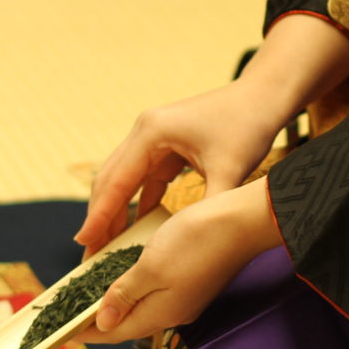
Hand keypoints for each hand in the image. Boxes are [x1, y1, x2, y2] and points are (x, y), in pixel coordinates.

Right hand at [74, 81, 286, 257]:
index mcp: (151, 133)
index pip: (117, 181)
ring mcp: (153, 137)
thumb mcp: (230, 170)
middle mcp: (144, 131)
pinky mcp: (166, 145)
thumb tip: (194, 245)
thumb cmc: (248, 124)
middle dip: (99, 217)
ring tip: (105, 246)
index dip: (100, 215)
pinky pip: (144, 178)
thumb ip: (209, 206)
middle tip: (88, 253)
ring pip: (125, 180)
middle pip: (110, 179)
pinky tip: (135, 228)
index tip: (83, 242)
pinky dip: (138, 202)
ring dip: (116, 211)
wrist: (265, 95)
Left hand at [74, 178, 281, 344]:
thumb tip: (103, 322)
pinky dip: (134, 284)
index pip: (114, 332)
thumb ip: (125, 294)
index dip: (85, 333)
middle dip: (98, 317)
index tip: (61, 333)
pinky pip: (155, 289)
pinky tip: (124, 271)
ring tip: (90, 290)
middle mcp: (174, 311)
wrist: (244, 220)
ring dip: (115, 299)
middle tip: (69, 311)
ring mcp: (186, 296)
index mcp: (161, 313)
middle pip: (127, 321)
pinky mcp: (193, 279)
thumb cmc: (197, 240)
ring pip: (141, 304)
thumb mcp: (151, 267)